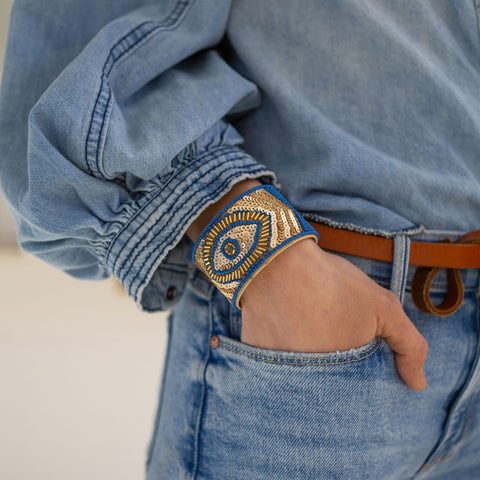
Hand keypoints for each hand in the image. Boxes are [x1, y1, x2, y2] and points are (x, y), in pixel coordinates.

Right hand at [240, 238, 427, 390]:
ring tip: (307, 325)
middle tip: (327, 328)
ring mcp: (278, 371)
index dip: (357, 366)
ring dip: (305, 357)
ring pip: (299, 374)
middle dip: (331, 363)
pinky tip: (285, 323)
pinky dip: (281, 348)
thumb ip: (409, 346)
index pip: (355, 390)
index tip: (351, 339)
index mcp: (340, 377)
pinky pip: (272, 361)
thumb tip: (417, 383)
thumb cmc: (332, 284)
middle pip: (325, 384)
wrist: (277, 262)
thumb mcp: (384, 307)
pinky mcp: (255, 356)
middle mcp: (307, 382)